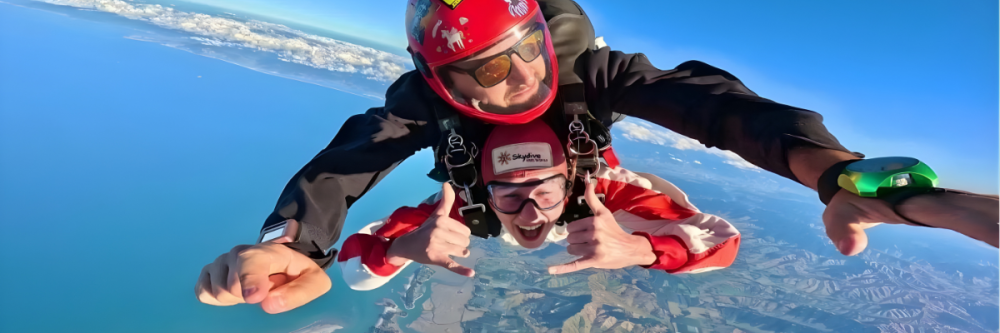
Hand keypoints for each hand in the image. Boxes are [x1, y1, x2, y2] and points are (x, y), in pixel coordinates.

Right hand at [194, 243, 331, 313]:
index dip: (249, 279)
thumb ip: (299, 292)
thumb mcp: (314, 282)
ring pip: (216, 289)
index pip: (251, 261)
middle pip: (230, 284)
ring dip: (233, 298)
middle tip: (262, 293)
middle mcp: (240, 252)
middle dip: (246, 297)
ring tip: (250, 292)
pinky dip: (216, 299)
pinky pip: (202, 292)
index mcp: (268, 252)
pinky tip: (233, 295)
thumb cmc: (297, 273)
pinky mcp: (209, 272)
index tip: (253, 298)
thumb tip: (270, 304)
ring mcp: (222, 261)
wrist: (283, 261)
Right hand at [385, 182, 474, 276]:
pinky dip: (461, 270)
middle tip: (447, 243)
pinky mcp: (436, 259)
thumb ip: (445, 200)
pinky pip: (452, 265)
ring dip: (458, 253)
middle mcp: (439, 231)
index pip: (466, 231)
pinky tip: (471, 273)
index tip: (450, 235)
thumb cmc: (425, 229)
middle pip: (466, 242)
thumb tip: (446, 182)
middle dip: (460, 244)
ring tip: (447, 251)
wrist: (407, 245)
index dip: (461, 235)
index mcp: (441, 220)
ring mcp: (437, 246)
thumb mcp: (436, 214)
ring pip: (462, 252)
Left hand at [548, 178, 656, 273]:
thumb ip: (592, 199)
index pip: (571, 227)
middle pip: (569, 239)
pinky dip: (562, 268)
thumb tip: (588, 182)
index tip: (586, 233)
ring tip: (589, 250)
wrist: (630, 248)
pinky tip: (550, 270)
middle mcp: (594, 234)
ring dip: (577, 251)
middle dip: (576, 241)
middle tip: (589, 242)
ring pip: (570, 250)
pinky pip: (574, 264)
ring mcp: (594, 248)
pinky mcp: (594, 261)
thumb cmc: (614, 230)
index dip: (576, 231)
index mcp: (594, 221)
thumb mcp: (604, 213)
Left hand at [824, 189, 998, 255]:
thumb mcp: (840, 214)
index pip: (964, 217)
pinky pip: (988, 220)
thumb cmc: (850, 198)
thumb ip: (843, 229)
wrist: (854, 181)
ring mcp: (956, 207)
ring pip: (993, 214)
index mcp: (926, 204)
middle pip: (990, 214)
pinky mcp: (957, 213)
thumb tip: (848, 249)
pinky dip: (996, 227)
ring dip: (999, 226)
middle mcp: (948, 203)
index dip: (988, 226)